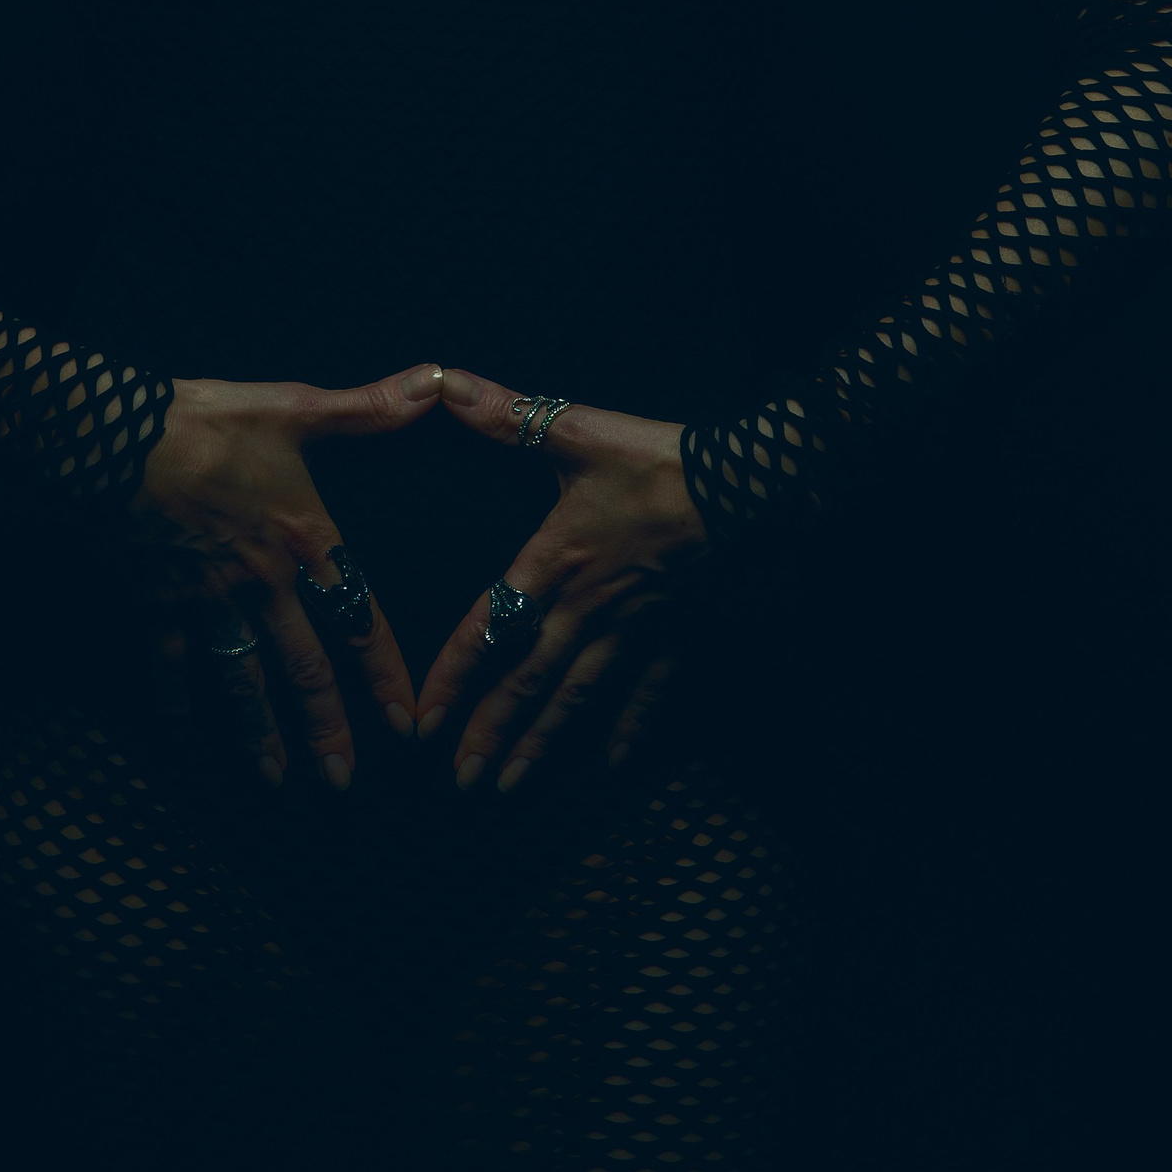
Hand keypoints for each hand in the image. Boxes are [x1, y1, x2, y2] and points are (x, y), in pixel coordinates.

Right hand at [132, 366, 440, 788]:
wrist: (116, 437)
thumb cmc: (209, 420)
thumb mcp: (295, 408)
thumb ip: (368, 409)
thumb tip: (438, 382)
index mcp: (303, 540)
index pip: (358, 617)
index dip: (383, 671)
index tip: (406, 723)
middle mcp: (261, 585)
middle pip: (303, 669)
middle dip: (327, 730)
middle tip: (343, 786)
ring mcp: (207, 602)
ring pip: (242, 682)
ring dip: (260, 736)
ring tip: (278, 782)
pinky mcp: (158, 604)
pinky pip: (170, 667)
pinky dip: (174, 706)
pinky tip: (179, 745)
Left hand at [415, 369, 708, 790]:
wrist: (748, 486)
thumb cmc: (659, 460)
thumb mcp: (577, 431)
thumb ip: (506, 416)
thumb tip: (441, 384)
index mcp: (554, 561)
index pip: (489, 628)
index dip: (454, 676)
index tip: (423, 722)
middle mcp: (587, 608)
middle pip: (527, 681)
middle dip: (490, 733)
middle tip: (457, 784)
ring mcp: (634, 629)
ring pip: (577, 698)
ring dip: (541, 744)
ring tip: (508, 787)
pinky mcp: (676, 633)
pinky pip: (648, 692)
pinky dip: (630, 729)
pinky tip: (612, 765)